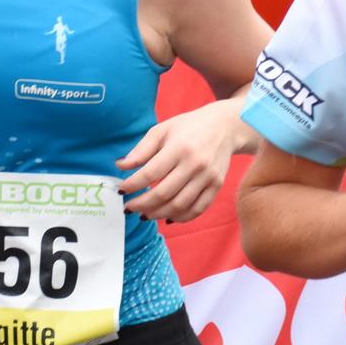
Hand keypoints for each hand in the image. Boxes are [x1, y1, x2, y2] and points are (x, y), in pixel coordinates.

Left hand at [116, 105, 238, 222]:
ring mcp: (208, 177)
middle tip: (129, 208)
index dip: (132, 185)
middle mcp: (195, 164)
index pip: (150, 174)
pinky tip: (167, 217)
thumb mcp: (162, 130)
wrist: (225, 126)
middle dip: (141, 204)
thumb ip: (141, 150)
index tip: (121, 191)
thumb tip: (120, 166)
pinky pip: (198, 209)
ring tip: (144, 214)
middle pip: (163, 194)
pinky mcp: (217, 186)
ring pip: (179, 206)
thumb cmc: (189, 126)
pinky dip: (181, 218)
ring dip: (158, 214)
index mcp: (179, 148)